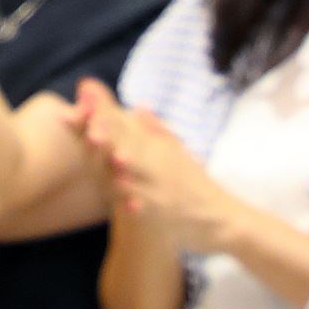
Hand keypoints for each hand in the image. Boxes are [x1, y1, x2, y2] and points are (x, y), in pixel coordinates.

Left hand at [72, 80, 231, 256]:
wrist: (223, 219)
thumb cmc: (195, 184)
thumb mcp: (177, 152)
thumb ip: (155, 129)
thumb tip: (138, 106)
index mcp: (157, 146)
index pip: (126, 122)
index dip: (105, 108)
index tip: (85, 89)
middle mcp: (159, 163)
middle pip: (130, 143)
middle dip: (111, 132)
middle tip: (91, 123)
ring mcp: (162, 188)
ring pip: (141, 175)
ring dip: (128, 166)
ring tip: (115, 158)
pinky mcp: (168, 214)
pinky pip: (153, 209)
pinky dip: (143, 205)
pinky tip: (130, 206)